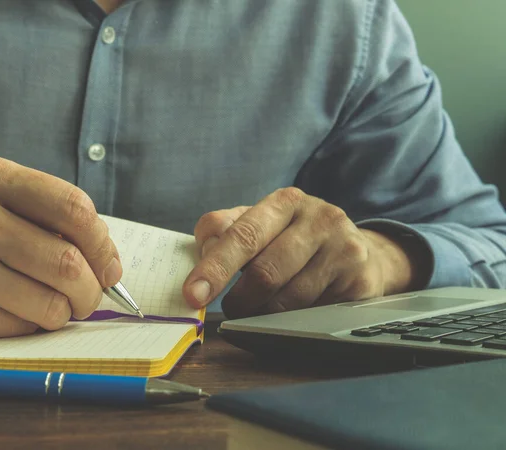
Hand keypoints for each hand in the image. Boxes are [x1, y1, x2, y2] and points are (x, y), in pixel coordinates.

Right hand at [0, 154, 120, 339]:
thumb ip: (47, 216)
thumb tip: (108, 262)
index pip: (72, 207)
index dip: (103, 243)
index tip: (110, 266)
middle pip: (67, 262)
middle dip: (93, 289)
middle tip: (90, 295)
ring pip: (50, 302)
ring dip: (67, 311)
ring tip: (58, 306)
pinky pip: (21, 326)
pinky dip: (33, 324)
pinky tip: (20, 312)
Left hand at [183, 187, 425, 318]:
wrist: (362, 254)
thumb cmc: (297, 241)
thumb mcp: (263, 225)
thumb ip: (226, 231)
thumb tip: (202, 252)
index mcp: (285, 202)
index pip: (242, 234)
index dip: (214, 267)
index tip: (192, 294)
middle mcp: (318, 218)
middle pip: (265, 271)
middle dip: (239, 299)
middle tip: (231, 310)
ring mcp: (343, 247)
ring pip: (287, 298)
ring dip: (265, 313)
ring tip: (262, 309)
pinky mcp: (359, 278)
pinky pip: (313, 312)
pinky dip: (293, 319)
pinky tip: (295, 310)